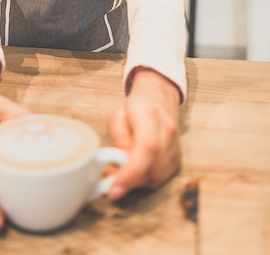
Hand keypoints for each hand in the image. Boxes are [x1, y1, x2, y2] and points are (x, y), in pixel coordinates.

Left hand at [106, 68, 180, 199]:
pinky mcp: (177, 158)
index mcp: (150, 115)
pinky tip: (136, 170)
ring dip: (137, 181)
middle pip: (152, 168)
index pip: (147, 149)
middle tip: (111, 180)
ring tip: (124, 170)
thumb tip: (117, 167)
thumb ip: (117, 140)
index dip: (131, 173)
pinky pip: (161, 178)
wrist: (159, 97)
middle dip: (129, 181)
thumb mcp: (117, 117)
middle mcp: (167, 131)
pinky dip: (145, 179)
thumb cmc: (136, 106)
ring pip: (156, 177)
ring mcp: (176, 146)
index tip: (114, 189)